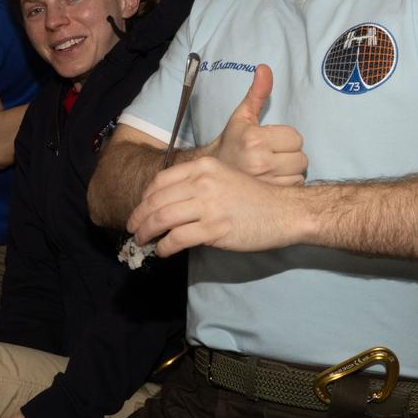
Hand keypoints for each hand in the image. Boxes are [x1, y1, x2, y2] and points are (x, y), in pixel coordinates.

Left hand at [127, 153, 306, 256]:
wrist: (285, 211)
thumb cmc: (255, 197)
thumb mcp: (224, 178)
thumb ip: (198, 185)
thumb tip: (171, 203)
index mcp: (203, 166)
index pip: (160, 181)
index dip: (144, 198)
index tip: (139, 209)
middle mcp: (202, 182)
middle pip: (156, 201)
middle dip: (139, 217)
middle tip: (132, 229)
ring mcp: (208, 205)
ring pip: (162, 219)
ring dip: (146, 232)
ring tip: (142, 241)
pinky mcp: (214, 229)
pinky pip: (177, 238)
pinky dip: (165, 247)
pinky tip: (163, 251)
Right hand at [209, 63, 305, 182]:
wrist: (211, 175)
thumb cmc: (230, 144)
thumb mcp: (242, 117)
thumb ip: (257, 94)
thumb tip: (264, 69)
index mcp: (255, 140)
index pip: (295, 138)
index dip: (285, 139)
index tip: (270, 141)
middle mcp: (261, 162)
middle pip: (301, 158)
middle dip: (290, 155)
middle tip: (272, 155)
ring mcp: (265, 182)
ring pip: (299, 173)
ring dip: (290, 171)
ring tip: (272, 168)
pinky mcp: (268, 196)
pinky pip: (294, 186)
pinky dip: (287, 184)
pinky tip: (273, 180)